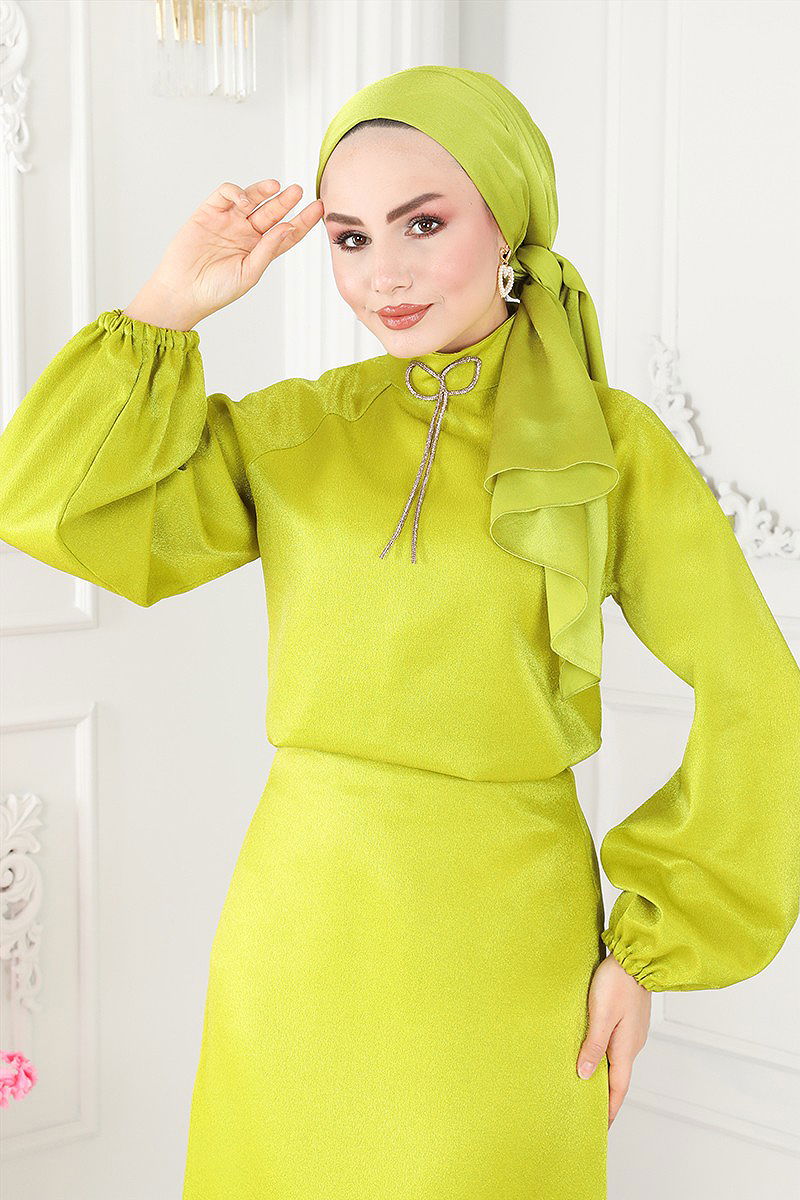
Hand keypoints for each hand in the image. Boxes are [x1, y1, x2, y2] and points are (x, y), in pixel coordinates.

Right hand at [125, 179, 323, 329]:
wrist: (182, 290)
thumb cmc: (216, 290)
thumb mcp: (249, 273)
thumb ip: (268, 250)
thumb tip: (287, 227)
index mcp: (260, 251)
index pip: (287, 232)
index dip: (303, 220)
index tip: (319, 209)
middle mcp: (246, 234)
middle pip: (272, 212)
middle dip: (286, 201)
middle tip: (298, 190)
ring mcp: (228, 221)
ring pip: (252, 199)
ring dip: (264, 191)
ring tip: (276, 188)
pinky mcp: (209, 212)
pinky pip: (226, 194)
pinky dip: (237, 192)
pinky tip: (243, 201)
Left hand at [576, 952, 651, 1128]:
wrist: (636, 956)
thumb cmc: (617, 982)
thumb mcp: (601, 1014)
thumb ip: (594, 1045)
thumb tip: (586, 1075)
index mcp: (626, 1048)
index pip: (618, 1088)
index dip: (609, 1109)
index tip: (601, 1128)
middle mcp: (632, 1044)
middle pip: (618, 1078)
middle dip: (607, 1097)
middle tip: (592, 1112)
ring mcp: (632, 1031)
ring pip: (617, 1060)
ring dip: (606, 1076)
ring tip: (590, 1086)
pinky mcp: (629, 1018)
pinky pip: (617, 1045)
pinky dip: (606, 1057)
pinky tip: (595, 1053)